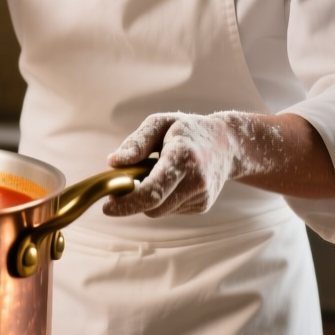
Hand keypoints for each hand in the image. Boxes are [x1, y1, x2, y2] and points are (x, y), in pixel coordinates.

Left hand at [103, 112, 248, 217]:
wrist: (227, 144)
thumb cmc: (186, 131)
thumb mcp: (160, 124)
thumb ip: (136, 143)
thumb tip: (113, 162)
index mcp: (183, 157)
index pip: (153, 190)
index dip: (127, 202)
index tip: (107, 206)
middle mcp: (196, 180)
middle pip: (154, 207)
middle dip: (132, 201)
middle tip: (122, 185)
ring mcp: (202, 196)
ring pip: (159, 211)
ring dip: (148, 199)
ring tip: (155, 174)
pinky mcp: (203, 206)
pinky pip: (170, 210)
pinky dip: (162, 200)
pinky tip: (171, 181)